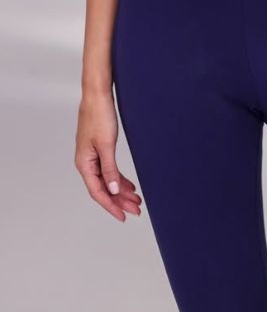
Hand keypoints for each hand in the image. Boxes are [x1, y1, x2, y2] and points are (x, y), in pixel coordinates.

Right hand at [75, 90, 141, 221]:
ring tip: (136, 200)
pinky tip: (129, 185)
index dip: (111, 206)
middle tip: (137, 210)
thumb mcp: (106, 145)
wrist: (97, 96)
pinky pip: (109, 170)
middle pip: (104, 188)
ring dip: (121, 190)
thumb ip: (110, 169)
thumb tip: (114, 190)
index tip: (124, 216)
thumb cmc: (99, 116)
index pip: (98, 192)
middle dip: (120, 200)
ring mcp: (92, 157)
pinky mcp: (99, 150)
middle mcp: (86, 163)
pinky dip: (119, 178)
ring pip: (107, 180)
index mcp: (84, 164)